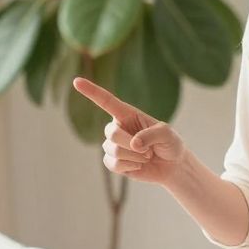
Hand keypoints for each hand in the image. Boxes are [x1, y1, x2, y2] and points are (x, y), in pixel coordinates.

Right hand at [72, 81, 186, 185]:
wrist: (172, 166)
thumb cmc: (170, 144)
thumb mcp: (167, 134)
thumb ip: (151, 135)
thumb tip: (133, 144)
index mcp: (127, 114)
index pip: (106, 101)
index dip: (91, 91)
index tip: (76, 81)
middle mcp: (118, 128)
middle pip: (111, 133)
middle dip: (130, 144)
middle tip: (148, 151)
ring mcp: (114, 145)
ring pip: (113, 150)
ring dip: (134, 157)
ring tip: (147, 157)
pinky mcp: (114, 162)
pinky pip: (113, 164)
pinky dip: (129, 167)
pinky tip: (139, 165)